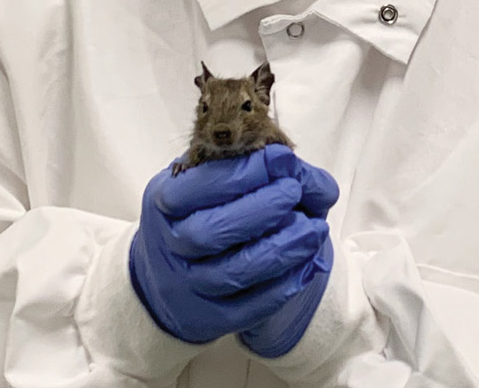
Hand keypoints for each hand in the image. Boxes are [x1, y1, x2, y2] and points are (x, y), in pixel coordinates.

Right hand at [128, 144, 338, 345]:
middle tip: (294, 190)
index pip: (196, 186)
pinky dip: (282, 286)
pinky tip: (307, 263)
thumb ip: (256, 163)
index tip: (281, 159)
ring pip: (233, 273)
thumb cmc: (206, 208)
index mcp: (163, 199)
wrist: (180, 268)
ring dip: (281, 249)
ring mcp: (185, 286)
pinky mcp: (207, 319)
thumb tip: (289, 163)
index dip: (241, 173)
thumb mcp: (218, 175)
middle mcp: (168, 244)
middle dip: (259, 209)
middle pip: (210, 232)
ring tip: (314, 229)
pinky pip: (248, 309)